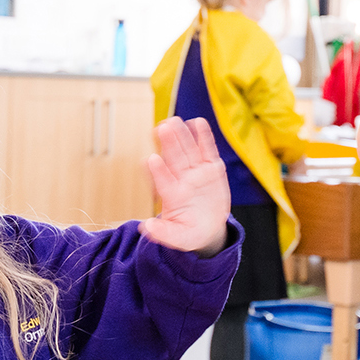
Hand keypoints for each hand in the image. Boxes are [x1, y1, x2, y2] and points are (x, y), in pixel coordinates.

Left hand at [140, 117, 229, 256]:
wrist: (209, 228)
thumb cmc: (190, 232)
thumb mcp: (178, 238)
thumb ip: (164, 233)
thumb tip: (146, 227)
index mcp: (173, 197)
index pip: (163, 182)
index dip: (157, 171)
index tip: (151, 160)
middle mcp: (182, 180)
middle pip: (174, 160)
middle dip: (168, 144)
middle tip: (161, 128)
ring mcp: (197, 173)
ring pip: (189, 151)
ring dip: (182, 136)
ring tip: (175, 121)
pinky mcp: (212, 168)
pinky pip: (208, 150)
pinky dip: (204, 137)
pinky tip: (198, 122)